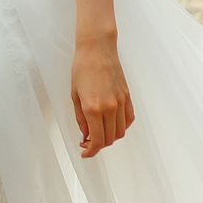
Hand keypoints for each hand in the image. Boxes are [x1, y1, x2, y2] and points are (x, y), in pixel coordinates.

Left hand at [71, 38, 133, 157]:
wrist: (97, 49)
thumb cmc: (81, 69)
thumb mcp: (75, 95)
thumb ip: (81, 118)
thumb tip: (85, 135)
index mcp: (93, 108)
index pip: (96, 141)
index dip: (90, 151)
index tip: (85, 153)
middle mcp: (109, 108)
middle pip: (109, 139)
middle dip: (98, 145)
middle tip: (87, 142)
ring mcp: (121, 103)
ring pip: (120, 132)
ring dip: (110, 138)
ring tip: (99, 132)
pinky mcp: (127, 97)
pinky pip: (128, 120)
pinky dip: (121, 127)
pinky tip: (112, 124)